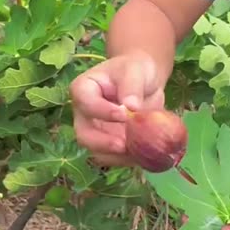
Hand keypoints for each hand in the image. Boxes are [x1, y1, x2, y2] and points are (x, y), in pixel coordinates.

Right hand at [69, 51, 165, 166]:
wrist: (145, 82)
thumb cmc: (135, 70)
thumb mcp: (135, 70)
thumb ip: (131, 86)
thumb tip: (131, 107)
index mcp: (84, 89)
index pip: (86, 103)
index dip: (102, 111)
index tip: (124, 114)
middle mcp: (84, 114)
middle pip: (84, 134)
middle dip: (102, 143)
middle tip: (124, 145)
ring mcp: (96, 131)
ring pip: (98, 152)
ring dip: (117, 156)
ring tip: (140, 152)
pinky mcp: (110, 144)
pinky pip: (114, 158)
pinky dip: (128, 160)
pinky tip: (144, 155)